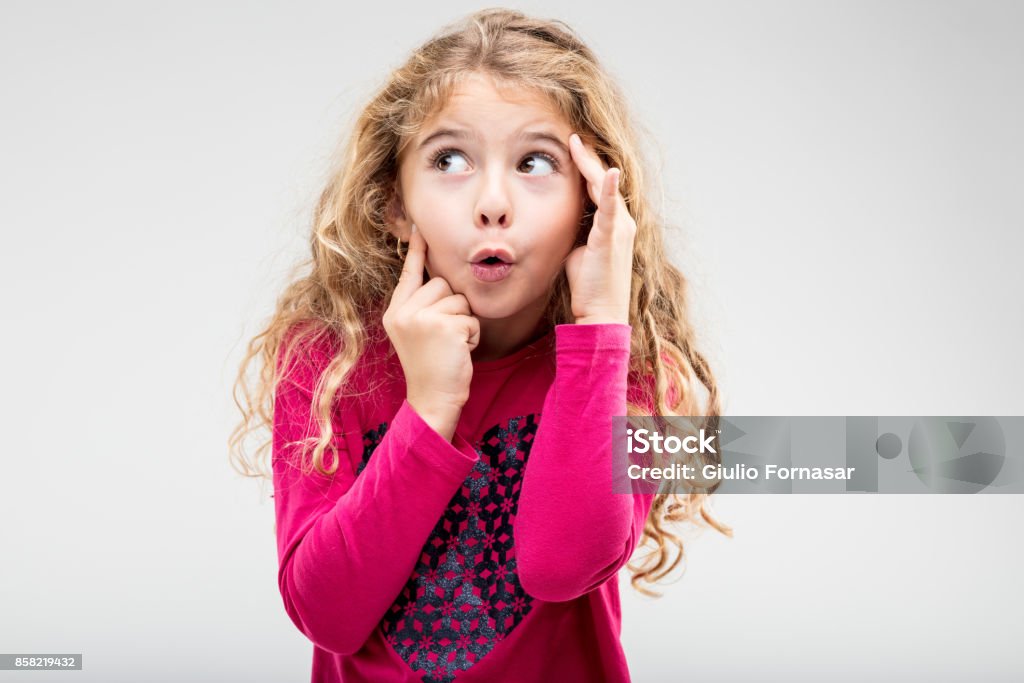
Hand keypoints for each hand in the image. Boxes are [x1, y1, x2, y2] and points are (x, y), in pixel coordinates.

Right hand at [382, 225, 478, 437]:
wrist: (432, 399)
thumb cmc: (431, 367)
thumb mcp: (417, 332)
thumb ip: (422, 305)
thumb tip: (440, 277)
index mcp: (395, 311)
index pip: (409, 274)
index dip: (417, 251)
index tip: (419, 226)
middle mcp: (403, 312)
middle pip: (443, 283)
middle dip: (454, 307)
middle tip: (444, 337)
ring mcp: (421, 319)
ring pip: (460, 300)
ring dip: (464, 322)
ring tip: (450, 345)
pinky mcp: (443, 327)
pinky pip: (471, 318)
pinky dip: (471, 336)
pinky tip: (458, 352)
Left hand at [564, 133, 636, 325]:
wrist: (601, 313)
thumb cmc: (589, 286)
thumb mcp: (579, 252)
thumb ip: (575, 234)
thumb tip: (560, 224)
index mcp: (614, 225)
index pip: (599, 188)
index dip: (586, 167)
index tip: (571, 147)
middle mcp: (623, 222)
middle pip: (603, 182)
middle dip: (587, 158)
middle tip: (572, 136)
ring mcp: (619, 229)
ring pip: (605, 188)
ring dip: (591, 164)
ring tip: (577, 143)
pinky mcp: (611, 239)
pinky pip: (610, 210)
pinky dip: (609, 190)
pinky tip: (608, 171)